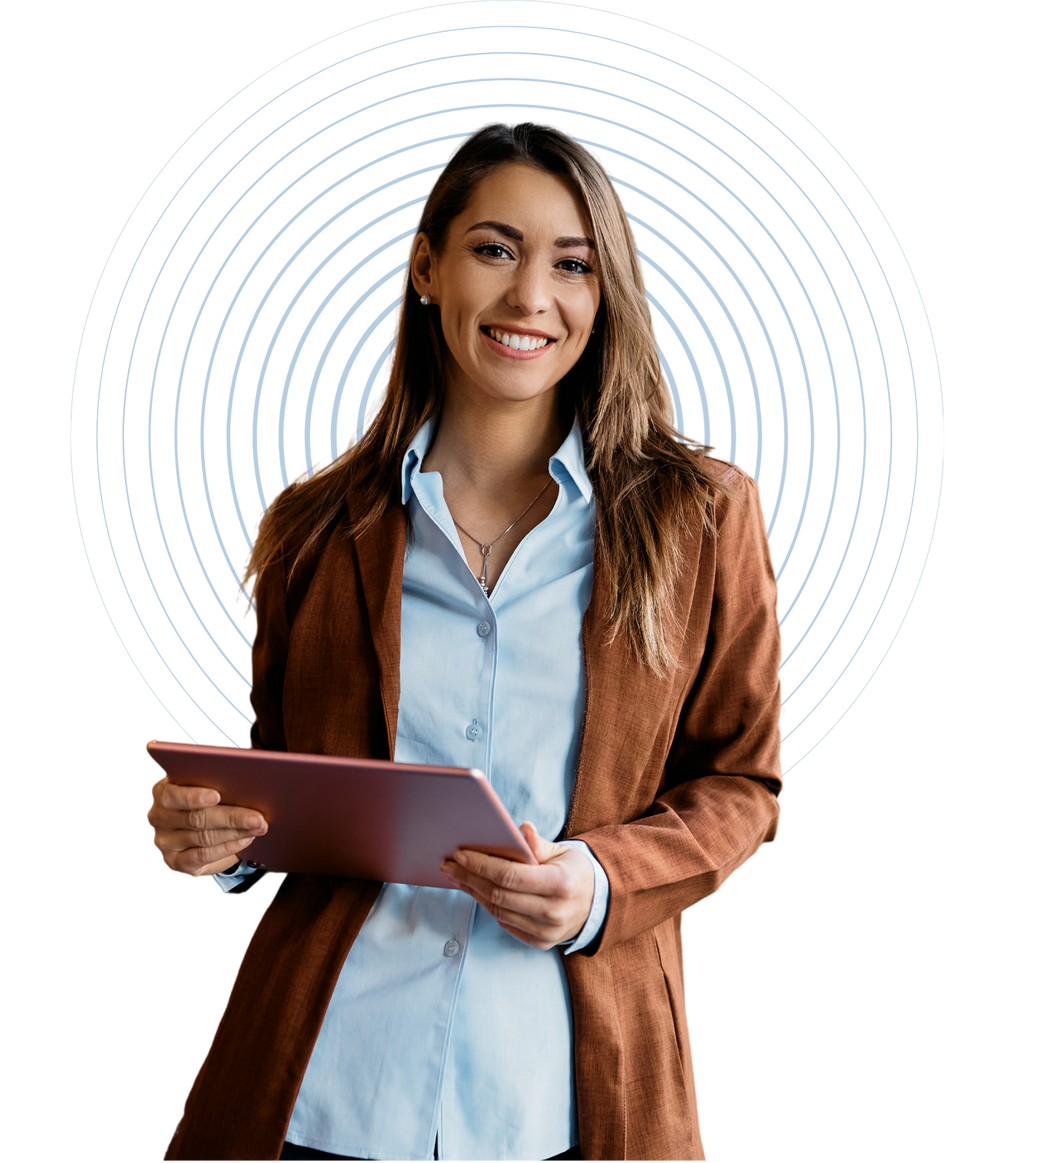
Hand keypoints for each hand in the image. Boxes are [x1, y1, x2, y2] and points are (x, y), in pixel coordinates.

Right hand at [147, 775, 268, 877]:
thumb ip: (218, 778)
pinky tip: (245, 840)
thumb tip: (246, 779)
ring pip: (204, 838)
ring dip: (235, 833)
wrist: (206, 823)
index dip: (193, 796)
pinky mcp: (176, 862)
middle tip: (257, 817)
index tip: (216, 795)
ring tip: (258, 827)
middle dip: (231, 817)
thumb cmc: (210, 796)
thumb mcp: (210, 783)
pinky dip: (227, 848)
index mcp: (162, 792)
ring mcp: (165, 842)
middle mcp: (158, 817)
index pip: (171, 795)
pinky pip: (203, 857)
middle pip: (195, 819)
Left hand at [440, 821, 594, 949]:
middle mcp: (554, 912)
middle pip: (499, 895)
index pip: (511, 875)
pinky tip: (476, 890)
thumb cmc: (575, 871)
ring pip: (498, 911)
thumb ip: (539, 844)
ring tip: (457, 876)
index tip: (461, 854)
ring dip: (474, 892)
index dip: (482, 865)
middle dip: (469, 878)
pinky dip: (488, 905)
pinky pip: (505, 923)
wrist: (597, 904)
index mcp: (561, 884)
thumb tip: (520, 829)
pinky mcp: (539, 942)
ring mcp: (546, 931)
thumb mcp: (564, 852)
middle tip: (449, 864)